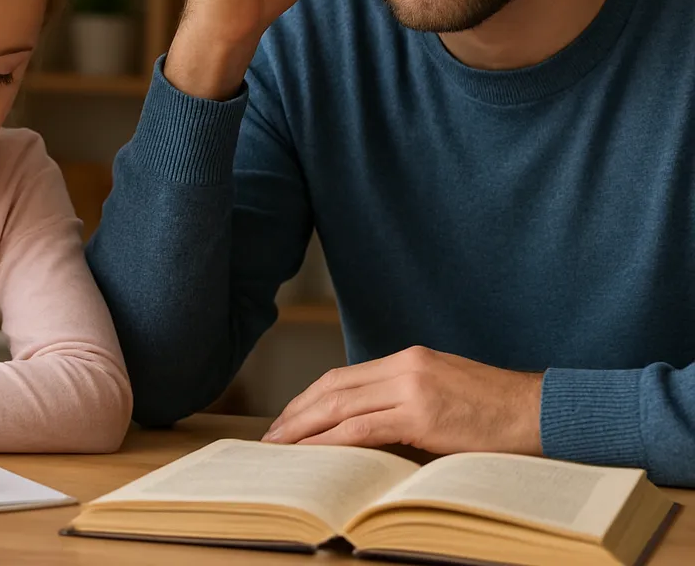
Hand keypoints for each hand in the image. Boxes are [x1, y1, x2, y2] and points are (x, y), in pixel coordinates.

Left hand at [262, 346, 542, 455]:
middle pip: (334, 387)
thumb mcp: (444, 391)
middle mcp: (404, 366)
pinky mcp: (422, 415)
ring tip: (281, 447)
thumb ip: (407, 397)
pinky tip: (313, 452)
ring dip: (305, 427)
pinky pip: (363, 427)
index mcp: (407, 359)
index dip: (310, 398)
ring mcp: (412, 388)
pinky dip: (332, 440)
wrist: (540, 410)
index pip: (343, 376)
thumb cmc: (497, 410)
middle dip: (298, 413)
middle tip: (272, 436)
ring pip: (341, 405)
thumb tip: (370, 424)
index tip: (289, 418)